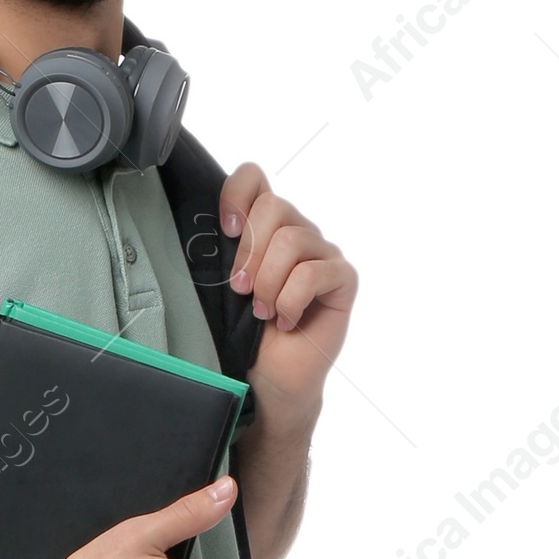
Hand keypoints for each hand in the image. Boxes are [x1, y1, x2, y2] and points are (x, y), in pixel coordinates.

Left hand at [220, 162, 356, 419]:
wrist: (271, 380)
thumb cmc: (247, 335)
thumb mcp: (226, 287)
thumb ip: (226, 251)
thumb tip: (216, 227)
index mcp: (266, 227)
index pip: (255, 178)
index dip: (237, 193)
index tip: (225, 229)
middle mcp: (298, 232)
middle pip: (274, 207)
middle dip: (250, 252)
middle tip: (241, 289)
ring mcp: (323, 254)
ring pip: (292, 240)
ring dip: (269, 282)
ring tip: (262, 312)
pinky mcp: (342, 279)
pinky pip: (314, 273)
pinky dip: (291, 301)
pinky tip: (286, 321)